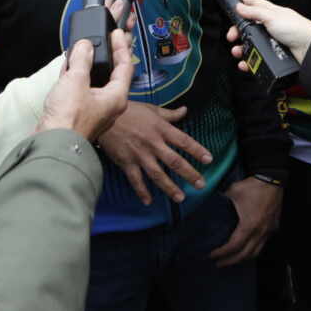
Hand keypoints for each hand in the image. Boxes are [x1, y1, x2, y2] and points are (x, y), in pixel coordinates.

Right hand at [37, 29, 132, 141]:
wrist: (51, 144)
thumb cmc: (68, 119)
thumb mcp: (76, 80)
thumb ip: (82, 59)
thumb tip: (85, 46)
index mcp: (116, 97)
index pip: (125, 67)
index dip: (121, 47)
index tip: (116, 34)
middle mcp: (109, 106)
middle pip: (111, 75)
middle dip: (105, 57)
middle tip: (103, 41)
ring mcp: (94, 112)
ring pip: (95, 84)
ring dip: (88, 67)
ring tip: (82, 52)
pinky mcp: (79, 116)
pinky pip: (82, 93)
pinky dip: (77, 79)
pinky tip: (68, 71)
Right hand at [98, 101, 212, 204]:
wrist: (102, 117)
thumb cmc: (128, 111)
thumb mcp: (151, 109)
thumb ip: (170, 114)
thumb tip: (185, 110)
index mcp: (161, 129)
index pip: (184, 141)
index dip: (197, 150)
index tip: (208, 160)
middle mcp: (153, 143)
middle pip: (175, 161)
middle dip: (189, 174)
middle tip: (201, 184)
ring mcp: (140, 155)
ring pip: (158, 174)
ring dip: (170, 187)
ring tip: (181, 197)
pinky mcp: (126, 162)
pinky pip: (136, 180)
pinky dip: (142, 191)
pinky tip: (148, 201)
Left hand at [210, 176, 281, 265]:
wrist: (273, 179)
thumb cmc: (254, 185)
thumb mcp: (233, 191)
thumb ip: (221, 200)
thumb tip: (209, 204)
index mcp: (249, 225)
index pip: (234, 246)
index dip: (222, 253)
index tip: (212, 255)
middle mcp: (260, 232)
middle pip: (245, 255)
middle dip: (230, 261)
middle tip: (219, 263)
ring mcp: (268, 231)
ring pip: (256, 252)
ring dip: (243, 258)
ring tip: (232, 259)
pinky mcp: (273, 227)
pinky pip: (262, 244)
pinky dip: (253, 250)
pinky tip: (246, 248)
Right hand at [233, 0, 310, 64]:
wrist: (310, 50)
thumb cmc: (297, 29)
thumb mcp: (272, 16)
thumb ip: (255, 11)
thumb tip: (239, 6)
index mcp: (272, 13)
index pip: (255, 5)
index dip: (243, 5)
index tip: (232, 9)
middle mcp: (271, 27)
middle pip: (249, 27)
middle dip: (238, 32)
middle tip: (232, 37)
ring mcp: (272, 41)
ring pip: (251, 44)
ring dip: (241, 48)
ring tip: (237, 51)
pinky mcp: (273, 55)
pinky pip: (257, 58)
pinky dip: (249, 61)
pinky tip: (245, 63)